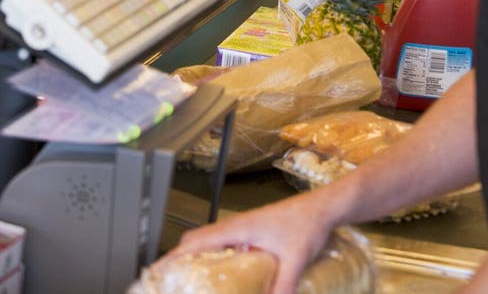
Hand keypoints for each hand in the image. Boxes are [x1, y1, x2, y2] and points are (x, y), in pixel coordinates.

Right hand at [163, 193, 330, 293]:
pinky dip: (216, 260)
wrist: (324, 208)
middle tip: (171, 286)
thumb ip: (282, 287)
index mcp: (238, 227)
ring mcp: (245, 230)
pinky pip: (226, 247)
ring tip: (191, 285)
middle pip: (197, 243)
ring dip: (198, 261)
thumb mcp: (295, 259)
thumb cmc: (308, 223)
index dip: (172, 258)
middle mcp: (237, 227)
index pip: (195, 241)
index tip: (156, 275)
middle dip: (180, 263)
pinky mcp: (255, 235)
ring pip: (211, 245)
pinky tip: (225, 279)